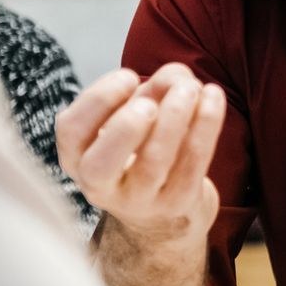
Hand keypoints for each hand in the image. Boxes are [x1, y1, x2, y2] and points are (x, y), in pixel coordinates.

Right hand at [56, 64, 224, 238]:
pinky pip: (192, 165)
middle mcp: (99, 187)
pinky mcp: (176, 204)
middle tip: (150, 103)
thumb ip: (152, 88)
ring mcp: (138, 201)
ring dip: (174, 117)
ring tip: (190, 88)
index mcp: (78, 157)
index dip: (99, 100)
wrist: (165, 208)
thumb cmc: (144, 145)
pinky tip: (213, 97)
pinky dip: (206, 126)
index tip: (129, 77)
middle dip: (126, 127)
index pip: (71, 131)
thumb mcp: (137, 112)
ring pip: (153, 163)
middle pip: (101, 164)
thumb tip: (176, 77)